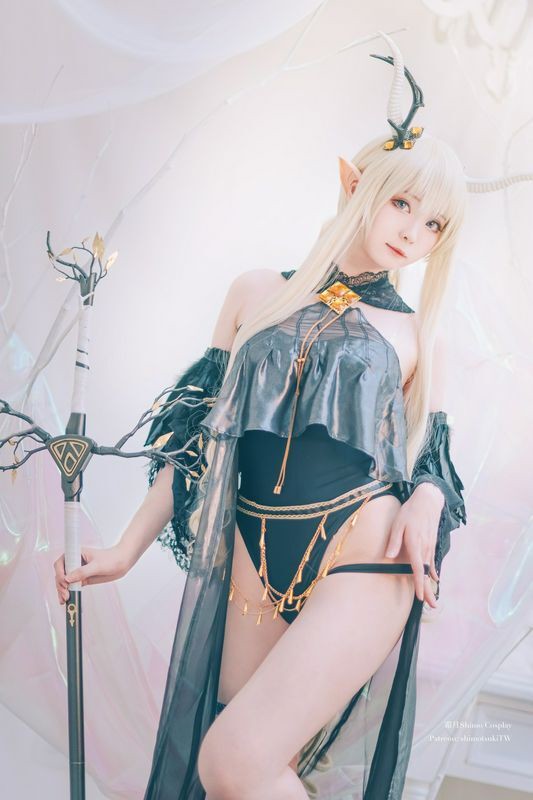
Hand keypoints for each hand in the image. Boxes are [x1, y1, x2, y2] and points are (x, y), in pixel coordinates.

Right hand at [53, 543, 131, 605]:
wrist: (122, 563)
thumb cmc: (112, 559)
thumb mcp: (97, 566)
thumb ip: (82, 572)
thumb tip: (67, 579)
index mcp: (76, 554)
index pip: (61, 563)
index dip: (59, 574)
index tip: (64, 583)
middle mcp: (75, 562)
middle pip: (61, 574)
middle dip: (60, 585)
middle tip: (65, 595)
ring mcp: (78, 571)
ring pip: (64, 582)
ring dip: (62, 591)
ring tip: (65, 600)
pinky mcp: (82, 579)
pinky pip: (72, 587)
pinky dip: (69, 593)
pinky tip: (68, 599)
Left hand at [385, 482, 443, 607]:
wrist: (428, 500)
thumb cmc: (410, 511)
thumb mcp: (398, 523)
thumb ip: (394, 541)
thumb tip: (389, 556)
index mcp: (415, 544)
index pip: (417, 568)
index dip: (418, 583)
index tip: (419, 597)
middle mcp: (424, 548)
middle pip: (426, 573)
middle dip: (428, 590)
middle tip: (432, 606)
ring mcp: (429, 546)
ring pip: (429, 569)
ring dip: (430, 584)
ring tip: (432, 598)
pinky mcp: (431, 543)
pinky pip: (432, 560)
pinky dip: (433, 571)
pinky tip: (434, 578)